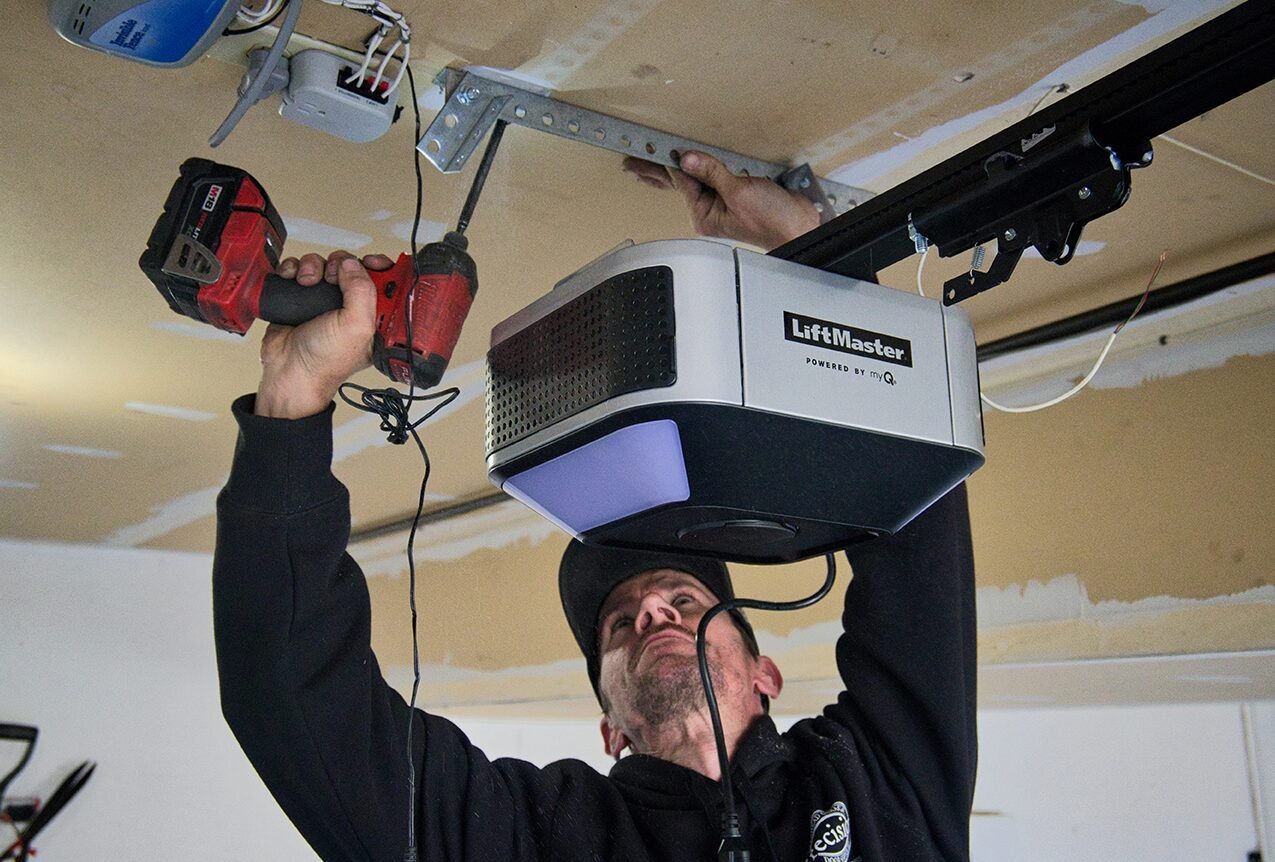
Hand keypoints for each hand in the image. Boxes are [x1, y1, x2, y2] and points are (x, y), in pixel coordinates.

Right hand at [254, 251, 393, 419]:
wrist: (288, 371)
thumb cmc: (324, 362)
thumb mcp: (355, 327)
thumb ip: (361, 291)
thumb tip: (352, 265)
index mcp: (374, 316)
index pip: (386, 281)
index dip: (381, 266)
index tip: (369, 261)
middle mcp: (352, 307)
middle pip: (352, 266)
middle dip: (341, 265)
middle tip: (334, 277)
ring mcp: (327, 301)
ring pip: (325, 265)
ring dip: (314, 266)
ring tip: (308, 282)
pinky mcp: (303, 297)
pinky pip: (300, 269)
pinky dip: (294, 269)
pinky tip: (294, 280)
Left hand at [622, 151, 819, 250]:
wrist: (801, 228)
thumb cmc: (774, 222)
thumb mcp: (739, 192)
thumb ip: (712, 172)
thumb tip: (687, 159)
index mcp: (705, 214)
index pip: (681, 180)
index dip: (666, 160)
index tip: (649, 147)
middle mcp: (711, 210)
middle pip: (679, 184)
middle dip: (655, 172)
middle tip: (631, 163)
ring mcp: (723, 203)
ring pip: (694, 180)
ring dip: (675, 169)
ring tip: (649, 164)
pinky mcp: (738, 195)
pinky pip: (713, 177)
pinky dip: (700, 168)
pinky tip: (690, 165)